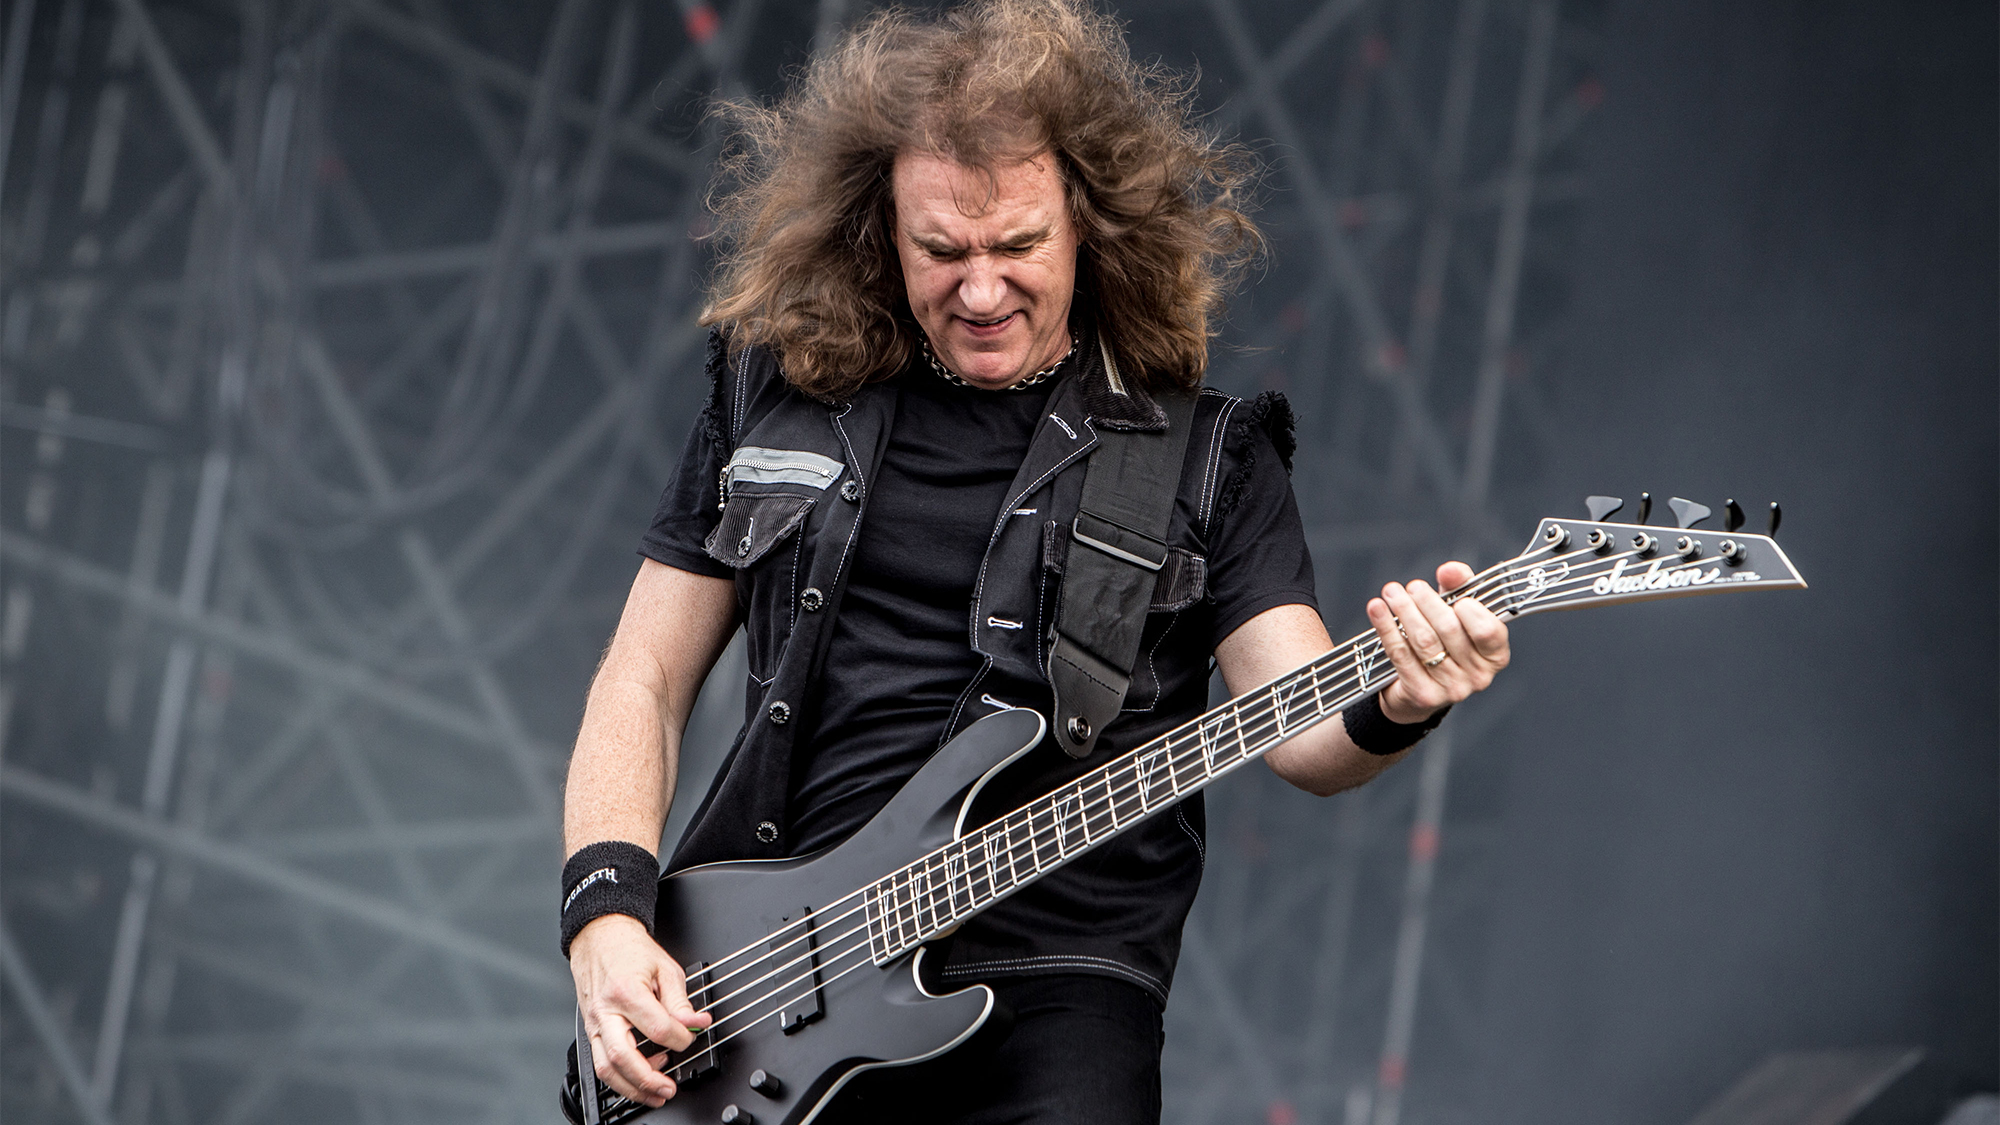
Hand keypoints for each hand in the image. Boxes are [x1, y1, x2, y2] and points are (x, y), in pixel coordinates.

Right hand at [568, 914, 712, 1106]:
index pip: (658, 1028)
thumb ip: (681, 1001)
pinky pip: (600, 1062)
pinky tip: (640, 1078)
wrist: (600, 938)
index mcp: (626, 992)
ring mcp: (594, 1024)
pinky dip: (620, 1077)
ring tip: (656, 1094)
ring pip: (606, 1068)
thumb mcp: (666, 968)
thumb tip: (696, 1025)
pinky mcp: (591, 1031)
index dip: (681, 1039)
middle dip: (648, 1080)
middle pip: (622, 1057)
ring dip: (632, 1088)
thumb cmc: (630, 950)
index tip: (691, 1037)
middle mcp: (605, 1011)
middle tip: (669, 1089)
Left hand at [1366, 561, 1509, 723]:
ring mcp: (1451, 689)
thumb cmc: (1444, 643)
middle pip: (1450, 630)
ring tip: (1392, 592)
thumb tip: (1449, 570)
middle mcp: (1479, 676)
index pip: (1488, 630)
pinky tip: (1377, 609)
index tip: (1456, 597)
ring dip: (1404, 610)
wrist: (1418, 690)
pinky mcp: (1422, 694)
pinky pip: (1400, 654)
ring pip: (1424, 641)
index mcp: (1495, 655)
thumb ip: (1459, 586)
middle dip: (1428, 603)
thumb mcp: (1457, 612)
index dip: (1471, 611)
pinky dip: (1386, 627)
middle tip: (1413, 586)